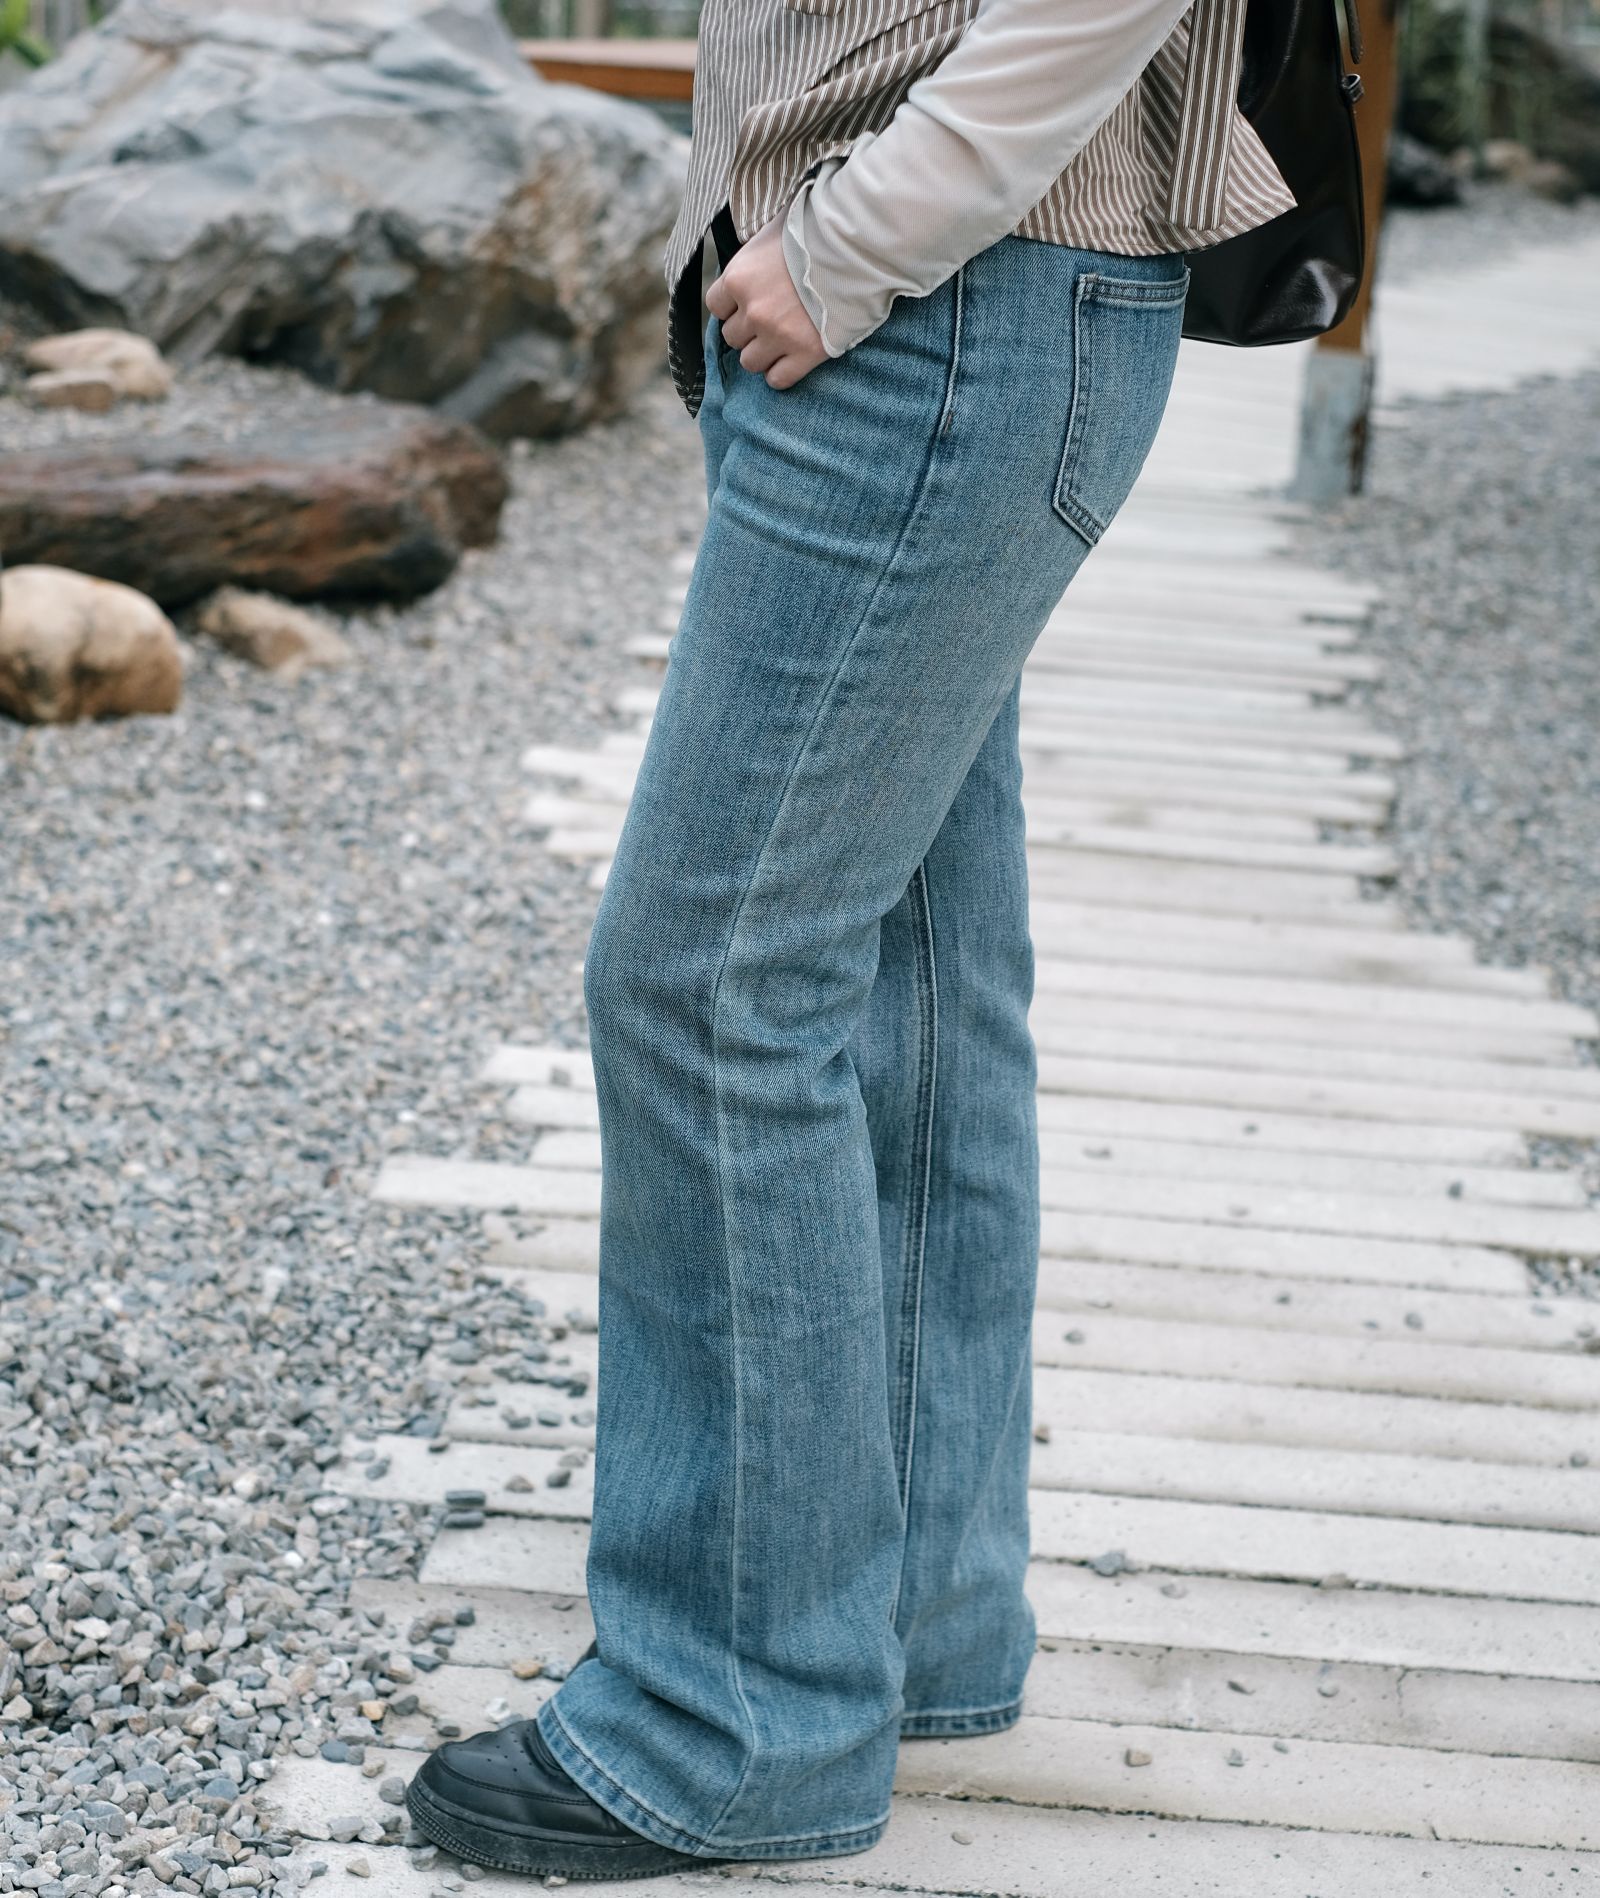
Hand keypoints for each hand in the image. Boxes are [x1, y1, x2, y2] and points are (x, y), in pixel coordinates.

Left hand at [705, 210, 827, 389]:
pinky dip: (780, 373)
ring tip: (779, 340)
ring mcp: (778, 336)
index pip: (715, 306)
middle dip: (747, 330)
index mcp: (739, 278)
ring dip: (761, 354)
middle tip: (769, 319)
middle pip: (732, 337)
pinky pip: (778, 379)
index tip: (746, 302)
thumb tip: (754, 256)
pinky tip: (790, 359)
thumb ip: (755, 253)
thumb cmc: (815, 232)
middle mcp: (753, 311)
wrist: (856, 248)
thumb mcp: (773, 230)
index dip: (731, 306)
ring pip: (750, 362)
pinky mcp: (805, 353)